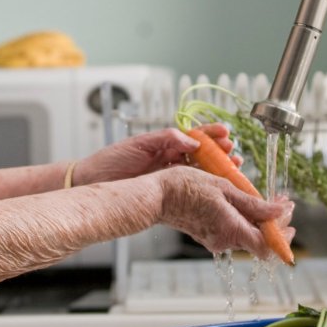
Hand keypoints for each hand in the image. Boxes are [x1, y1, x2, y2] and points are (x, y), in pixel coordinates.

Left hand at [73, 124, 240, 185]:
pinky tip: (216, 189)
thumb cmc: (110, 161)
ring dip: (218, 170)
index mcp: (164, 144)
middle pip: (203, 154)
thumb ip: (166, 139)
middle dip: (221, 153)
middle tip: (234, 154)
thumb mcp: (139, 144)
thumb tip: (192, 140)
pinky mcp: (166, 193)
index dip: (211, 134)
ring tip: (233, 168)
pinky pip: (189, 189)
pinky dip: (205, 188)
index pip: (194, 136)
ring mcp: (169, 176)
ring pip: (200, 172)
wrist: (92, 182)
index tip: (226, 133)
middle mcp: (170, 159)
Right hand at [155, 167, 294, 259]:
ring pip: (247, 235)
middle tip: (282, 204)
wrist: (156, 196)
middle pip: (259, 240)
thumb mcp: (224, 188)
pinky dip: (244, 219)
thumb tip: (279, 212)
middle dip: (275, 223)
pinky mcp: (208, 235)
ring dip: (260, 220)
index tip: (289, 214)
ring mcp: (215, 240)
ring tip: (265, 199)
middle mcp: (224, 241)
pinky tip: (244, 203)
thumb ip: (253, 204)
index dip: (283, 235)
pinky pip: (233, 231)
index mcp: (231, 230)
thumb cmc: (185, 187)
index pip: (267, 246)